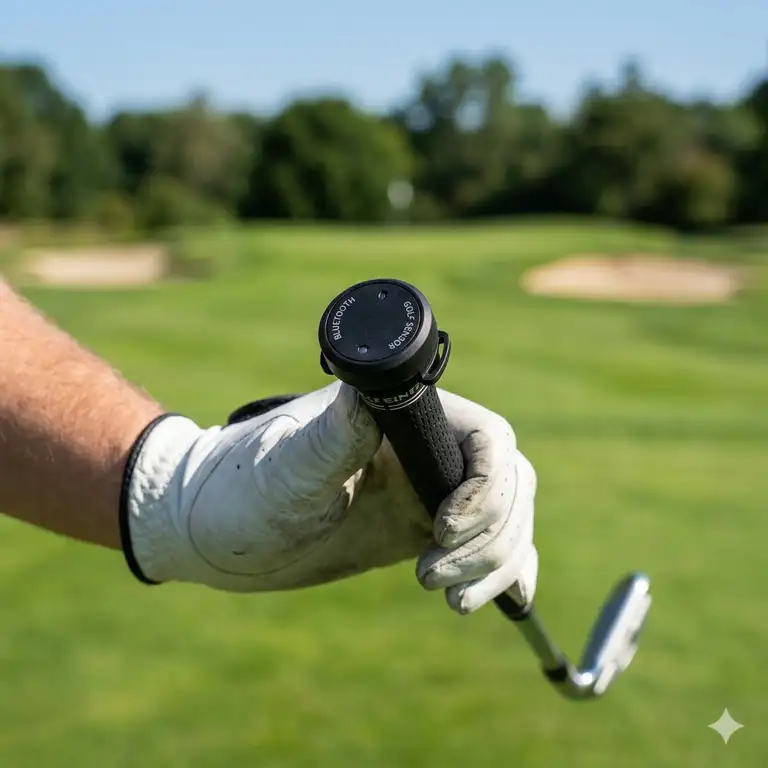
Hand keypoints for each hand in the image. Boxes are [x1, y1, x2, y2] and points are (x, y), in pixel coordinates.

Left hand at [121, 382, 537, 614]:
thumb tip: (372, 393)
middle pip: (509, 483)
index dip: (487, 485)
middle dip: (490, 536)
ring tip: (449, 598)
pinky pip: (487, 546)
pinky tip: (496, 598)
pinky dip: (503, 571)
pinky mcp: (419, 528)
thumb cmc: (242, 486)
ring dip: (495, 563)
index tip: (440, 528)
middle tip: (430, 575)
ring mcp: (425, 491)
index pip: (487, 438)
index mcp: (402, 419)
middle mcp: (423, 450)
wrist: (217, 529)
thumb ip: (334, 437)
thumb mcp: (288, 467)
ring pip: (506, 519)